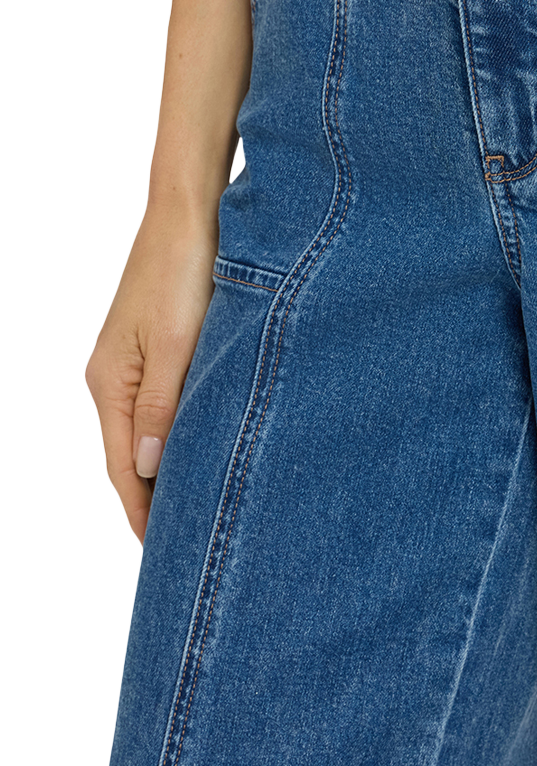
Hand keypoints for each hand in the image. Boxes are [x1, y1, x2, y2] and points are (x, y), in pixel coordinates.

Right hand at [86, 204, 216, 541]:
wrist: (189, 213)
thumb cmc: (184, 270)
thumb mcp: (177, 344)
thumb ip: (162, 408)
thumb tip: (147, 469)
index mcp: (110, 384)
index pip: (122, 468)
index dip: (142, 512)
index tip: (163, 553)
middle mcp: (113, 379)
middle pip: (129, 458)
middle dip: (152, 501)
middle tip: (184, 545)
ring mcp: (131, 364)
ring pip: (146, 435)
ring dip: (166, 472)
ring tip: (194, 512)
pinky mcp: (153, 350)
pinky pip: (159, 410)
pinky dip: (174, 439)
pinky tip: (198, 453)